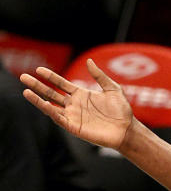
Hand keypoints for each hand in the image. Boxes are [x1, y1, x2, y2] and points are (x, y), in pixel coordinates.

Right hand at [20, 60, 134, 150]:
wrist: (127, 129)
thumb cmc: (122, 111)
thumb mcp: (112, 89)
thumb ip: (100, 76)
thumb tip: (89, 61)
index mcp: (81, 94)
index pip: (61, 84)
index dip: (50, 76)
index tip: (39, 69)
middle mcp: (74, 104)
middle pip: (51, 93)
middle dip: (38, 85)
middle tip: (23, 76)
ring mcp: (73, 115)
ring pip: (51, 106)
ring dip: (38, 99)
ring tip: (26, 91)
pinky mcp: (74, 127)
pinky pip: (59, 118)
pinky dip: (50, 111)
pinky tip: (42, 104)